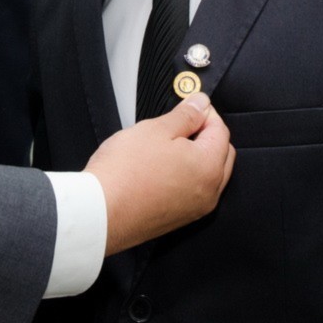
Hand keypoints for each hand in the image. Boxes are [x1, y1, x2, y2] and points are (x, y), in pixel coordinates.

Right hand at [84, 93, 233, 254]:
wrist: (100, 212)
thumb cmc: (125, 171)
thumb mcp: (156, 129)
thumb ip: (185, 115)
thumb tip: (201, 104)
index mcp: (208, 167)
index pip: (221, 131)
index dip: (206, 112)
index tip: (190, 105)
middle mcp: (209, 191)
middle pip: (221, 153)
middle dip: (206, 134)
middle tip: (181, 122)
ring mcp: (195, 208)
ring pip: (209, 174)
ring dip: (197, 156)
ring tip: (168, 144)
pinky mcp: (180, 218)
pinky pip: (194, 191)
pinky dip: (187, 175)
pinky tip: (163, 166)